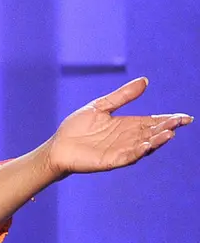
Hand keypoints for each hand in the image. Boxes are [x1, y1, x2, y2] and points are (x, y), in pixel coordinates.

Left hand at [43, 77, 191, 176]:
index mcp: (127, 125)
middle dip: (166, 128)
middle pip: (152, 133)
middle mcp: (127, 139)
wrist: (57, 146)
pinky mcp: (110, 161)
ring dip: (157, 140)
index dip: (169, 120)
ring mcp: (120, 150)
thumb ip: (122, 96)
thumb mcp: (100, 106)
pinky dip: (139, 151)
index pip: (153, 122)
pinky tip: (147, 145)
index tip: (185, 117)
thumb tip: (145, 81)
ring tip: (169, 133)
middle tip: (179, 122)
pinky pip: (128, 156)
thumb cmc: (77, 127)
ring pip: (144, 145)